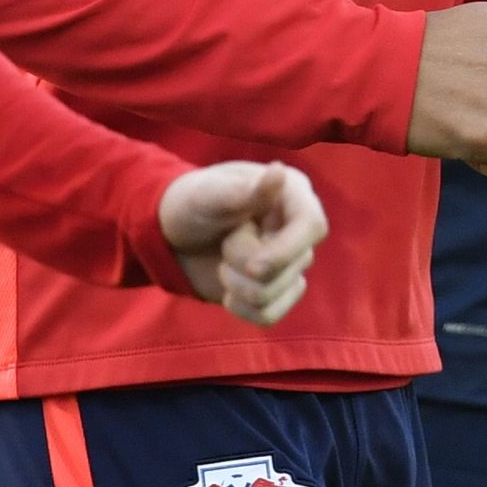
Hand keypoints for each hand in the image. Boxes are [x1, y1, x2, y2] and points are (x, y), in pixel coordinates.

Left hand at [160, 161, 330, 326]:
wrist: (173, 234)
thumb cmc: (192, 202)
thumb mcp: (209, 193)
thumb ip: (243, 190)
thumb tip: (279, 171)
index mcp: (291, 194)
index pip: (312, 226)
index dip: (286, 251)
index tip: (253, 267)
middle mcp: (298, 229)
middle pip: (291, 269)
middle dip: (244, 263)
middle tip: (224, 242)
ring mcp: (290, 262)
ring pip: (276, 295)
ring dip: (237, 285)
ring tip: (223, 262)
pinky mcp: (277, 290)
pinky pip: (270, 315)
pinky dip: (242, 309)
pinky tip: (228, 292)